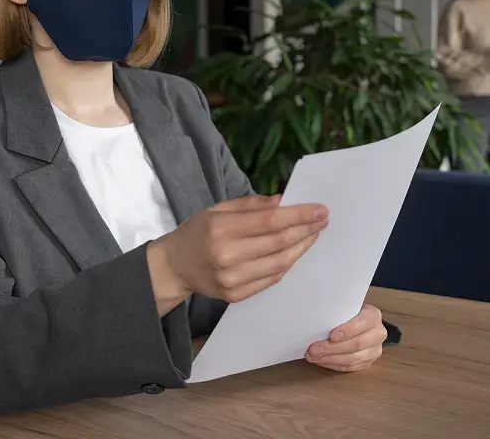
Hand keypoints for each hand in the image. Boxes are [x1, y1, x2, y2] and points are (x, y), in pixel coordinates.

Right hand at [147, 195, 327, 314]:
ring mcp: (232, 279)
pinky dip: (287, 264)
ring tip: (313, 235)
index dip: (299, 215)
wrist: (175, 266)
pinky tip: (295, 251)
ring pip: (280, 264)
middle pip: (279, 243)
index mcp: (220, 229)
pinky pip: (271, 279)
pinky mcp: (236, 295)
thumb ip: (251, 205)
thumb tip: (283, 202)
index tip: (320, 209)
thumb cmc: (197, 232)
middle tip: (322, 220)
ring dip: (302, 248)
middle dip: (306, 230)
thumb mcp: (217, 209)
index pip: (270, 221)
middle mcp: (227, 256)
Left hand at [306, 304, 386, 371]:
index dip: (348, 330)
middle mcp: (377, 333)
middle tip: (314, 349)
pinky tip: (322, 361)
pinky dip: (334, 365)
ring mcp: (374, 350)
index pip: (362, 323)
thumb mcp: (347, 305)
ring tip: (314, 357)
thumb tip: (316, 318)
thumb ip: (338, 311)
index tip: (332, 335)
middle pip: (356, 344)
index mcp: (373, 315)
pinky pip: (351, 367)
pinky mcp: (368, 362)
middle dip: (332, 348)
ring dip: (330, 359)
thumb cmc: (349, 311)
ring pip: (353, 359)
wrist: (361, 320)